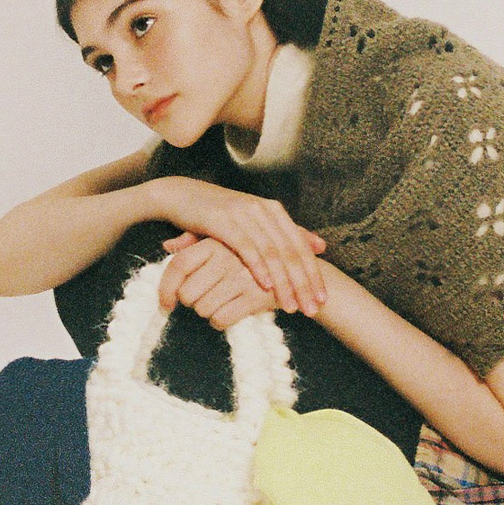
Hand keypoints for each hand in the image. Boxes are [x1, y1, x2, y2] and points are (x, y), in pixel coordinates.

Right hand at [155, 178, 328, 315]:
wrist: (181, 195)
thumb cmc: (220, 214)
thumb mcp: (255, 221)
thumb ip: (287, 233)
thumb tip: (321, 246)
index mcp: (274, 211)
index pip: (301, 246)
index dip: (313, 274)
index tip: (322, 299)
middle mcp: (263, 210)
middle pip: (291, 252)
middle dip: (303, 284)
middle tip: (312, 309)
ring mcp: (245, 214)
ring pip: (272, 253)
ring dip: (284, 282)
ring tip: (290, 305)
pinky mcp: (224, 221)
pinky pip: (246, 248)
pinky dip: (258, 268)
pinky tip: (266, 287)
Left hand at [157, 235, 299, 330]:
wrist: (298, 271)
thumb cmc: (251, 258)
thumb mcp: (224, 242)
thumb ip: (194, 241)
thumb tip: (167, 244)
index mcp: (215, 241)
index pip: (178, 265)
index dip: (166, 288)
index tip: (165, 304)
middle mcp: (226, 257)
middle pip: (187, 293)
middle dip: (193, 303)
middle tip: (203, 300)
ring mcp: (241, 276)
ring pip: (203, 309)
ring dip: (208, 313)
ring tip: (222, 303)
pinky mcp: (254, 296)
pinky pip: (221, 319)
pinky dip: (221, 322)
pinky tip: (230, 313)